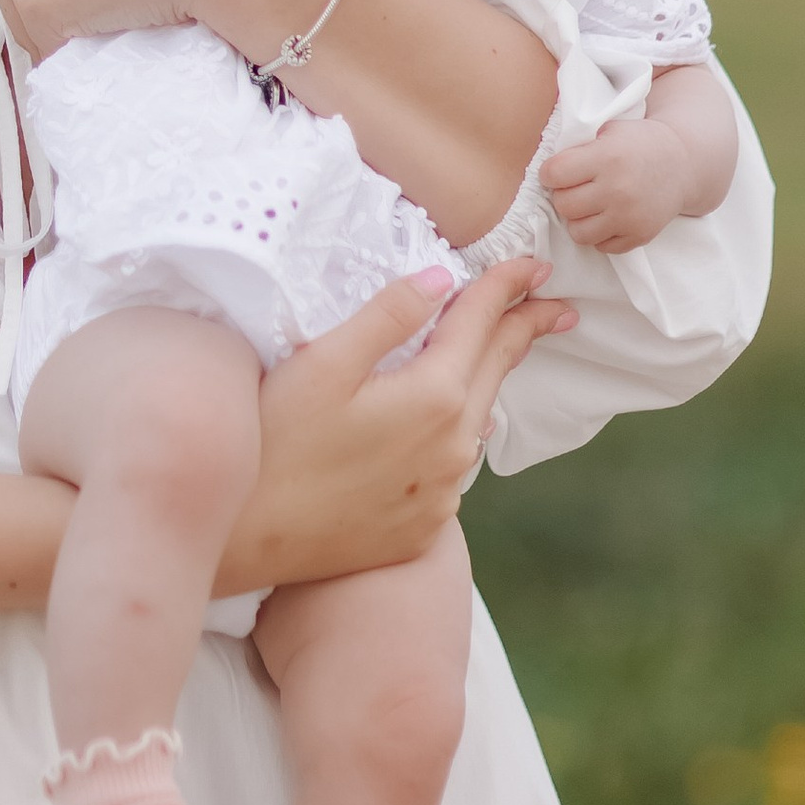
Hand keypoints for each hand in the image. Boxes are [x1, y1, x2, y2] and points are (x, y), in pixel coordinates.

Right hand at [218, 257, 576, 587]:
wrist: (247, 539)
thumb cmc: (274, 441)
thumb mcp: (323, 362)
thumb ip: (387, 316)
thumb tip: (442, 278)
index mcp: (433, 397)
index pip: (480, 324)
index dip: (506, 287)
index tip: (534, 264)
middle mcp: (452, 449)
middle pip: (496, 371)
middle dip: (524, 330)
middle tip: (557, 306)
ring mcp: (441, 494)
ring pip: (478, 421)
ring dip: (492, 379)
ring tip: (507, 354)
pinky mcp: (422, 528)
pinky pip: (455, 467)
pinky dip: (461, 431)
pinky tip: (455, 424)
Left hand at [540, 118, 691, 254]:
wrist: (683, 163)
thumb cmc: (639, 143)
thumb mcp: (609, 131)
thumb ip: (579, 147)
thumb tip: (546, 169)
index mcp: (607, 157)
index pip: (554, 174)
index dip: (550, 173)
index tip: (557, 171)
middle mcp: (617, 190)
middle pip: (564, 205)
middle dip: (564, 196)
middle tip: (576, 188)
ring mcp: (630, 217)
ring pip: (578, 232)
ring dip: (579, 219)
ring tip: (589, 205)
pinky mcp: (640, 235)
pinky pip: (602, 246)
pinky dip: (600, 234)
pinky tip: (608, 217)